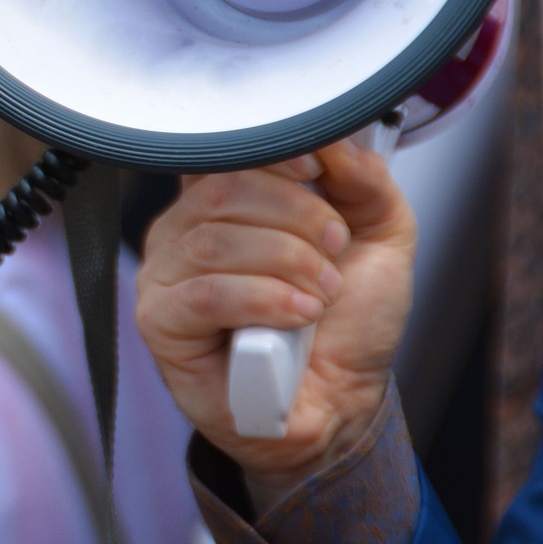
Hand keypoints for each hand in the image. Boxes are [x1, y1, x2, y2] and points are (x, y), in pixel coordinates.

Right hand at [135, 140, 415, 509]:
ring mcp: (166, 276)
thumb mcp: (380, 238)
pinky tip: (298, 316)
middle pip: (222, 190)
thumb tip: (335, 140)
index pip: (225, 150)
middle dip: (297, 217)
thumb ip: (365, 181)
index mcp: (225, 201)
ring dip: (288, 263)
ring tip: (321, 294)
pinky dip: (264, 300)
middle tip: (334, 251)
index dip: (270, 152)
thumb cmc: (346, 325)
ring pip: (215, 241)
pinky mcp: (162, 323)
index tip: (316, 170)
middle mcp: (185, 231)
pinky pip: (205, 294)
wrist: (341, 403)